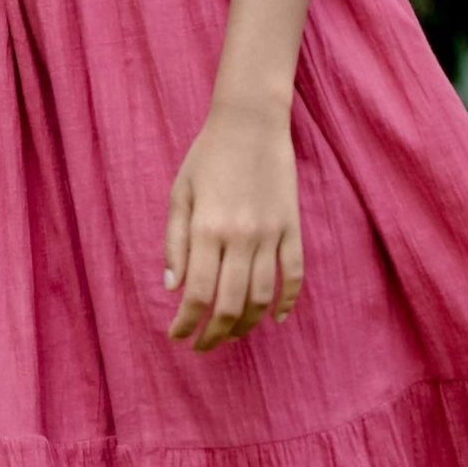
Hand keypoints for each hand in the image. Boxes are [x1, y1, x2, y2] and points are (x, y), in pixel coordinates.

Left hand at [163, 97, 303, 349]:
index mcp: (207, 229)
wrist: (252, 121)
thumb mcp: (180, 193)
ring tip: (232, 334)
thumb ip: (174, 241)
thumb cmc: (208, 155)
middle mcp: (240, 237)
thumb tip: (173, 286)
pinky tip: (277, 318)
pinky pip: (294, 274)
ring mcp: (270, 233)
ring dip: (246, 324)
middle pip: (230, 304)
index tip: (178, 335)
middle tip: (203, 345)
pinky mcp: (292, 227)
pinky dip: (288, 301)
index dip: (186, 324)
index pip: (197, 294)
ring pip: (262, 296)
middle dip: (214, 334)